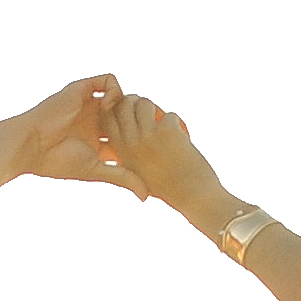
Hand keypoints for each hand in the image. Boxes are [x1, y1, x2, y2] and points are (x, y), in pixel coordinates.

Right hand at [12, 74, 138, 186]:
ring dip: (128, 103)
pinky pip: (108, 79)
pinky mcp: (82, 89)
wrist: (29, 145)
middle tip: (149, 125)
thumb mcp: (95, 171)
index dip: (144, 137)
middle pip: (129, 114)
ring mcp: (90, 105)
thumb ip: (123, 179)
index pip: (131, 135)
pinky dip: (114, 90)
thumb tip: (146, 198)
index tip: (154, 143)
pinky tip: (108, 106)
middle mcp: (96, 122)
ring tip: (126, 117)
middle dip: (141, 118)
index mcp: (100, 142)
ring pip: (122, 95)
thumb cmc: (58, 162)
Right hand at [107, 92, 239, 231]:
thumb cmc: (169, 188)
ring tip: (164, 123)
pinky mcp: (166, 131)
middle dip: (135, 104)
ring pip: (144, 103)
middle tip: (149, 115)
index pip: (106, 119)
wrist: (194, 196)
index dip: (117, 112)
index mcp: (120, 153)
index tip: (131, 118)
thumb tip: (125, 133)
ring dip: (156, 110)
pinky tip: (181, 135)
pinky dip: (177, 122)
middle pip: (123, 105)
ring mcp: (148, 136)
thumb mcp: (139, 174)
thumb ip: (129, 154)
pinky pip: (169, 114)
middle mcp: (130, 143)